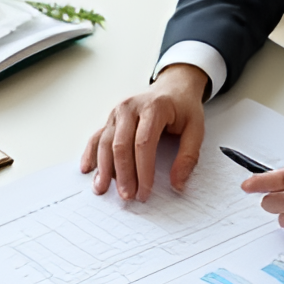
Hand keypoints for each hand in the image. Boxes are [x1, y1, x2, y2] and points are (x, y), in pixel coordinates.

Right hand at [81, 63, 207, 201]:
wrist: (172, 87)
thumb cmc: (183, 109)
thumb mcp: (196, 128)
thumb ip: (188, 157)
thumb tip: (177, 185)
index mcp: (153, 108)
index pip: (144, 143)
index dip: (142, 170)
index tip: (144, 191)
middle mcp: (130, 108)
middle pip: (121, 145)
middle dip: (122, 174)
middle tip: (126, 196)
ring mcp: (117, 113)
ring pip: (105, 143)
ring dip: (103, 169)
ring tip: (102, 190)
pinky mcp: (110, 119)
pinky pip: (96, 138)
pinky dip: (90, 154)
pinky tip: (87, 170)